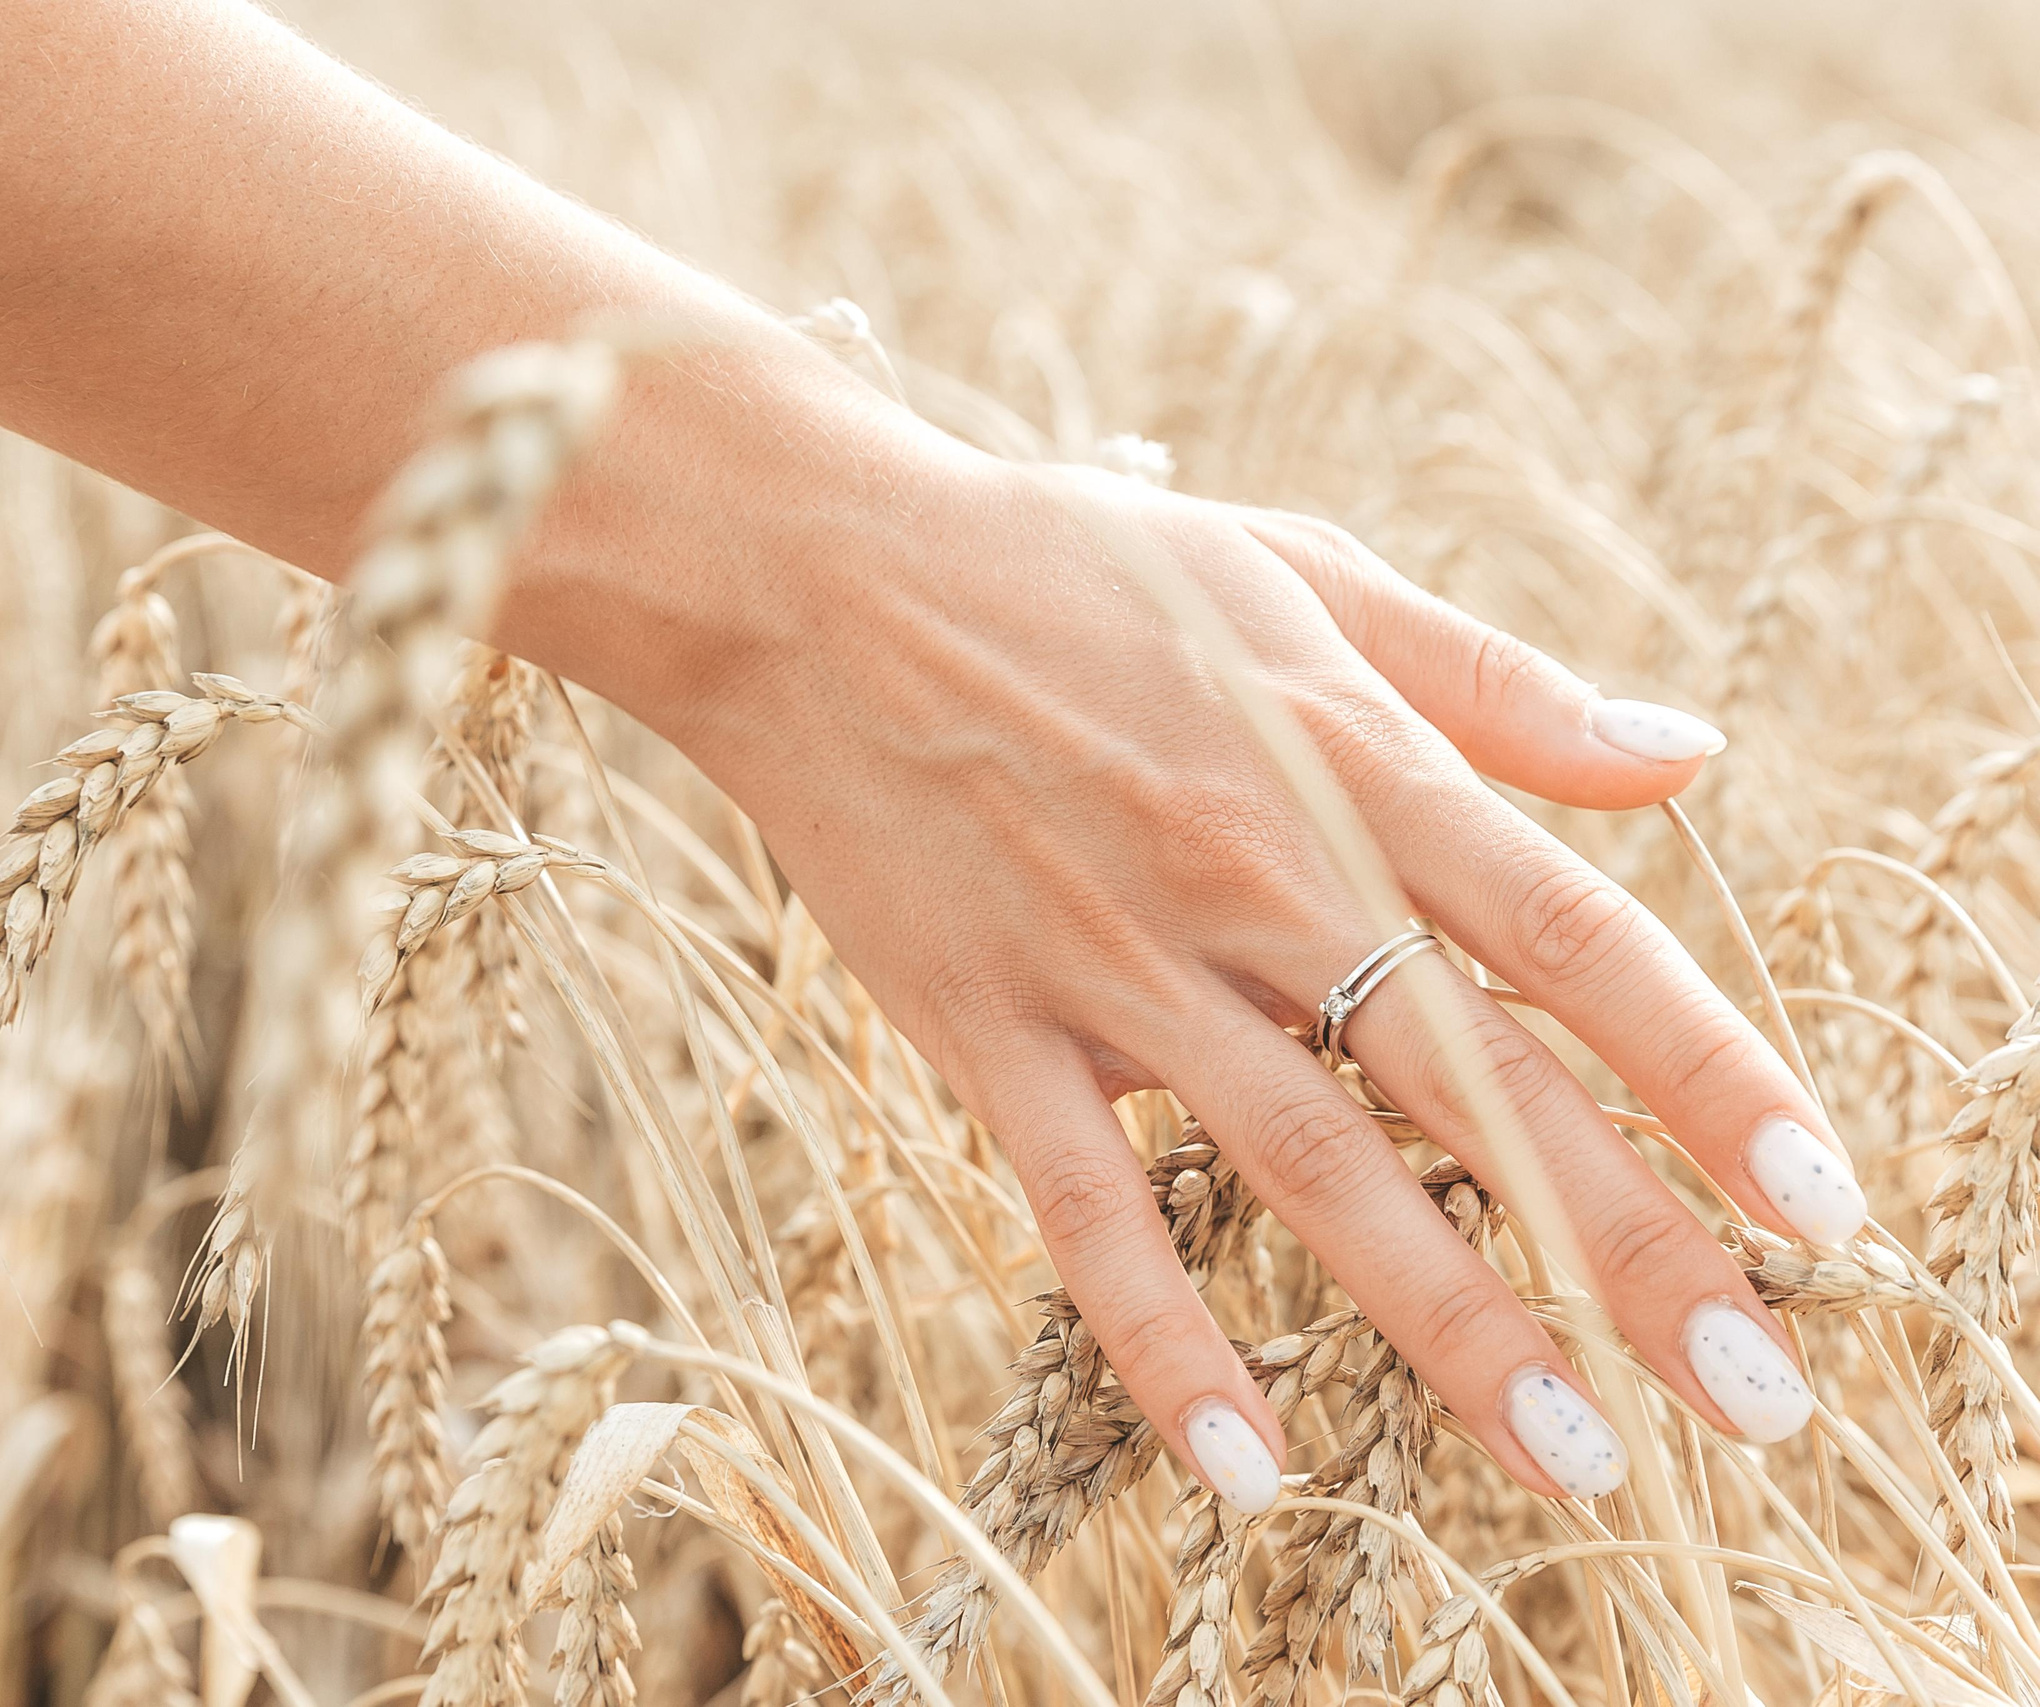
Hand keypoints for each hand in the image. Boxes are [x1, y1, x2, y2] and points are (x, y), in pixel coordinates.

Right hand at [577, 403, 1860, 1512]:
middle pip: (1473, 1084)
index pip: (1570, 936)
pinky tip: (1248, 1466)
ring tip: (1573, 1460)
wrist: (817, 581)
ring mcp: (1116, 964)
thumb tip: (1685, 753)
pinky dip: (1164, 1340)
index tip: (1822, 1203)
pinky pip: (1087, 1211)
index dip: (1706, 1072)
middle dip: (1627, 1246)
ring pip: (1309, 1166)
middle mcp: (1252, 875)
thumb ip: (1493, 680)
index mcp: (1348, 759)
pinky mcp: (989, 1029)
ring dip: (1449, 1320)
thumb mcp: (1300, 572)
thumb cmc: (1071, 565)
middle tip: (1754, 1400)